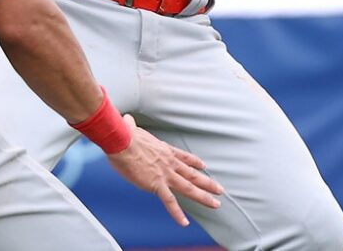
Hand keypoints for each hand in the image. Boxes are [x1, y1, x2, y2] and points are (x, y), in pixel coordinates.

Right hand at [105, 114, 222, 226]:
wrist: (122, 141)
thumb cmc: (124, 135)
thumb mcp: (130, 128)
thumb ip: (131, 125)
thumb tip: (126, 119)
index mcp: (163, 149)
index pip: (183, 156)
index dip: (195, 162)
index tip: (204, 166)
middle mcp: (169, 162)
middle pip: (192, 174)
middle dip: (208, 182)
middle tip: (220, 189)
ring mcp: (165, 174)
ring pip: (189, 188)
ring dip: (203, 197)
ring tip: (215, 204)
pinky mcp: (156, 184)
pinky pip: (169, 201)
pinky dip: (177, 213)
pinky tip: (184, 222)